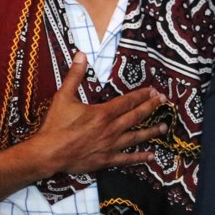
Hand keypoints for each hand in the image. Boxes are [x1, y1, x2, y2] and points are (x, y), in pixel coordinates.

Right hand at [35, 52, 167, 175]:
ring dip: (151, 131)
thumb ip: (75, 75)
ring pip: (136, 137)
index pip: (128, 102)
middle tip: (164, 102)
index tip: (154, 91)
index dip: (142, 95)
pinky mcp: (106, 160)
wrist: (49, 153)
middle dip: (151, 108)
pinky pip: (126, 159)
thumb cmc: (56, 125)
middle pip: (136, 116)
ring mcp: (110, 146)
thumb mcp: (63, 96)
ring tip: (165, 127)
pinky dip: (139, 157)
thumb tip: (82, 54)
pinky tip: (151, 156)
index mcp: (103, 113)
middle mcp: (111, 129)